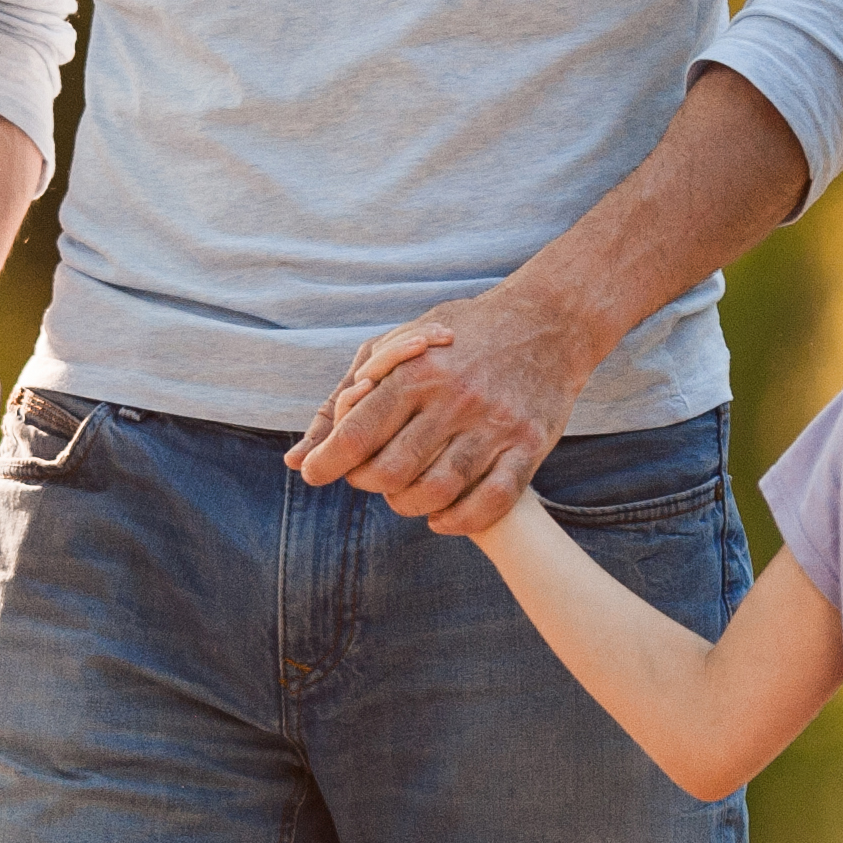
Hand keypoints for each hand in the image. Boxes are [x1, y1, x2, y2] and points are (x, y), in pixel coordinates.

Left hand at [287, 285, 593, 530]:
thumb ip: (343, 402)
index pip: (358, 433)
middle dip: (366, 483)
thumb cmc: (456, 338)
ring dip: (407, 506)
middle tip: (368, 475)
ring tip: (403, 494)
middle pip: (390, 471)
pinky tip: (441, 516)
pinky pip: (490, 503)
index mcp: (416, 370)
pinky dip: (457, 521)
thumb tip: (295, 460)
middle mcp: (454, 398)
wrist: (547, 321)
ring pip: (436, 493)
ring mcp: (495, 424)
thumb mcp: (395, 350)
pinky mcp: (530, 445)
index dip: (327, 462)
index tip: (314, 472)